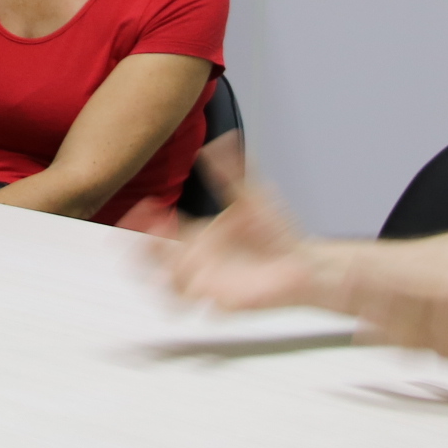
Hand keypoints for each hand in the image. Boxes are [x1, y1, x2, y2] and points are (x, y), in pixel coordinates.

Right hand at [149, 163, 327, 309]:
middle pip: (155, 263)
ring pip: (173, 288)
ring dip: (168, 275)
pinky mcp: (228, 301)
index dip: (143, 219)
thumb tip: (220, 141)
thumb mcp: (250, 196)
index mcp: (196, 237)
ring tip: (175, 260)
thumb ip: (232, 170)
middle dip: (144, 252)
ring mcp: (209, 283)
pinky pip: (206, 306)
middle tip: (148, 235)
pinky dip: (201, 298)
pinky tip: (203, 286)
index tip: (144, 205)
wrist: (303, 262)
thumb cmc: (274, 232)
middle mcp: (197, 261)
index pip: (158, 229)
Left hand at [342, 182, 447, 366]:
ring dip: (377, 328)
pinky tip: (378, 343)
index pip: (408, 287)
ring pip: (405, 338)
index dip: (376, 280)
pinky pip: (422, 354)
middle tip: (333, 293)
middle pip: (397, 314)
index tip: (350, 270)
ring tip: (349, 322)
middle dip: (366, 304)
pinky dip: (398, 347)